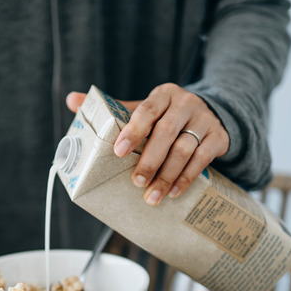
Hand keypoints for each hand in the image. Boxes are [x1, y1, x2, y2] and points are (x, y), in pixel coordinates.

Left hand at [66, 83, 229, 205]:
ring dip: (167, 176)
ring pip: (185, 149)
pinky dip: (187, 178)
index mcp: (163, 94)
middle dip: (149, 160)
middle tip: (135, 181)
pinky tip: (174, 193)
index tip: (118, 152)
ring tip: (151, 196)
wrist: (209, 114)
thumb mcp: (143, 108)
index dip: (133, 130)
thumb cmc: (166, 115)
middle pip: (166, 133)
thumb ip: (112, 108)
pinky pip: (203, 160)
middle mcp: (185, 104)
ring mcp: (204, 120)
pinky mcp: (219, 137)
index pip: (146, 109)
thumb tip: (71, 100)